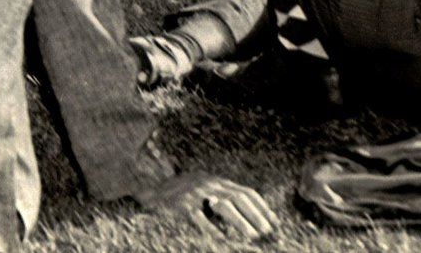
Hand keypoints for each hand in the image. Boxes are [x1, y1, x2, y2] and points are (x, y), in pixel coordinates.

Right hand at [140, 172, 277, 240]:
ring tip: (253, 237)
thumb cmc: (177, 198)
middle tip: (266, 233)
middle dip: (256, 216)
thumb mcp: (201, 193)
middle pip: (238, 197)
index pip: (245, 192)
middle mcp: (207, 183)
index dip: (262, 207)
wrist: (146, 191)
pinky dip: (213, 230)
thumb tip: (247, 219)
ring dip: (241, 222)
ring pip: (224, 206)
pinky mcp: (181, 205)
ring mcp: (194, 193)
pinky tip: (223, 240)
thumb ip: (220, 199)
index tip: (274, 222)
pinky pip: (200, 219)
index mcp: (214, 181)